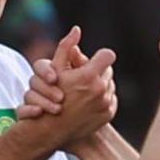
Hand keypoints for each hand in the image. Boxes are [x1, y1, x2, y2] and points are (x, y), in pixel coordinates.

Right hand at [18, 27, 116, 150]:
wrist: (52, 130)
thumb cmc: (49, 96)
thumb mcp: (55, 70)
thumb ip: (66, 48)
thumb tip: (77, 29)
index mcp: (89, 76)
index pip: (107, 55)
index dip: (100, 56)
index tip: (95, 59)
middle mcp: (101, 89)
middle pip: (108, 71)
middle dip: (98, 71)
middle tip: (86, 75)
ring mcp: (106, 103)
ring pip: (110, 85)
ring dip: (101, 85)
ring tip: (86, 89)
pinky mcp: (108, 114)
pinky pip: (111, 100)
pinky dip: (102, 99)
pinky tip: (89, 101)